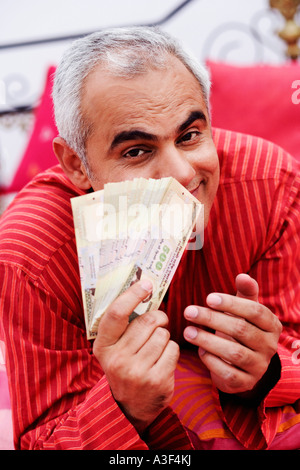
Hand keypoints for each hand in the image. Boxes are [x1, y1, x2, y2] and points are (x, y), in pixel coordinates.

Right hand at [93, 280, 179, 433]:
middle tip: (158, 322)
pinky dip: (172, 350)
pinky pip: (173, 349)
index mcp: (103, 346)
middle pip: (147, 321)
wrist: (129, 407)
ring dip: (164, 337)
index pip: (117, 313)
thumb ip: (123, 325)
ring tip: (157, 347)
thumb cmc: (125, 367)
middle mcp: (117, 359)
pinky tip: (163, 360)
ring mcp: (137, 372)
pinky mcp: (157, 380)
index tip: (146, 284)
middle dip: (158, 318)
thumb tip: (143, 289)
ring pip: (163, 334)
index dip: (133, 295)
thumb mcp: (114, 349)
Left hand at [183, 274, 281, 395]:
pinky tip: (199, 350)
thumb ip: (245, 293)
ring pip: (234, 353)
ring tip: (188, 331)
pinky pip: (227, 372)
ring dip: (207, 340)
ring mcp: (259, 367)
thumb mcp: (245, 310)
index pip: (255, 311)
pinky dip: (211, 360)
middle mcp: (269, 347)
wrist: (243, 365)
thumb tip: (242, 275)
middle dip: (212, 319)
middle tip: (189, 311)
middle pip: (241, 330)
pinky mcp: (246, 383)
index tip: (208, 298)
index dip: (231, 304)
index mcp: (272, 325)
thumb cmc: (241, 329)